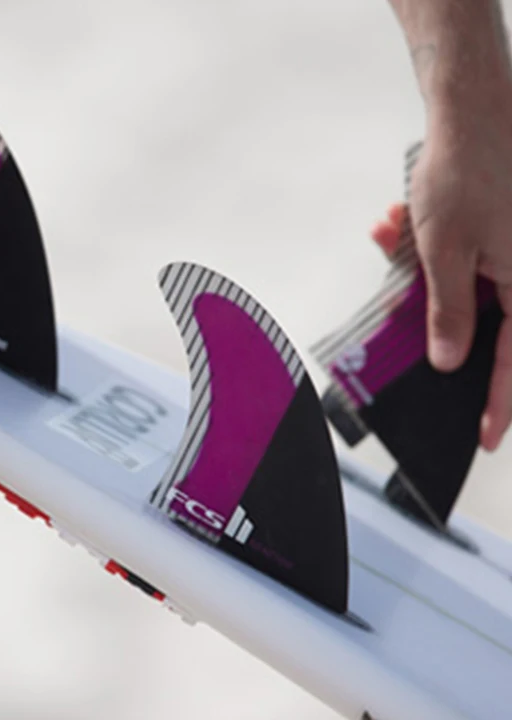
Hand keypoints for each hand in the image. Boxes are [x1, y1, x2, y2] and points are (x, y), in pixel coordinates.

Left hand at [369, 102, 511, 451]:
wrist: (472, 107)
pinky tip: (394, 222)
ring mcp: (509, 250)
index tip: (484, 437)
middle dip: (434, 314)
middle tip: (408, 293)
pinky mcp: (494, 232)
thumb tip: (450, 362)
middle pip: (483, 323)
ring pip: (460, 286)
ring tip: (395, 230)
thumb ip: (450, 311)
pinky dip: (422, 247)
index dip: (498, 403)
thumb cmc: (466, 173)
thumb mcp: (447, 251)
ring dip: (420, 270)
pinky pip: (456, 258)